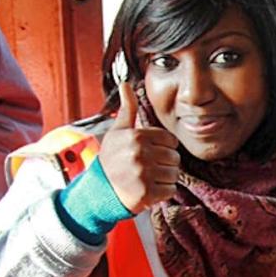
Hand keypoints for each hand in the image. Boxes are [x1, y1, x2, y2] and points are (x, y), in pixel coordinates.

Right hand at [99, 82, 180, 212]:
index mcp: (136, 136)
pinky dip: (163, 192)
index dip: (163, 147)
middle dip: (165, 163)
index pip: (170, 140)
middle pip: (175, 157)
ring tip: (147, 177)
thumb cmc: (112, 159)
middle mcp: (140, 154)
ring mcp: (143, 174)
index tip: (150, 153)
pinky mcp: (147, 192)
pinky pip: (171, 189)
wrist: (100, 190)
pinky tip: (149, 188)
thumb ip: (127, 109)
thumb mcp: (117, 132)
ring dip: (164, 178)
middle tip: (148, 167)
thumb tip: (126, 83)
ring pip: (174, 174)